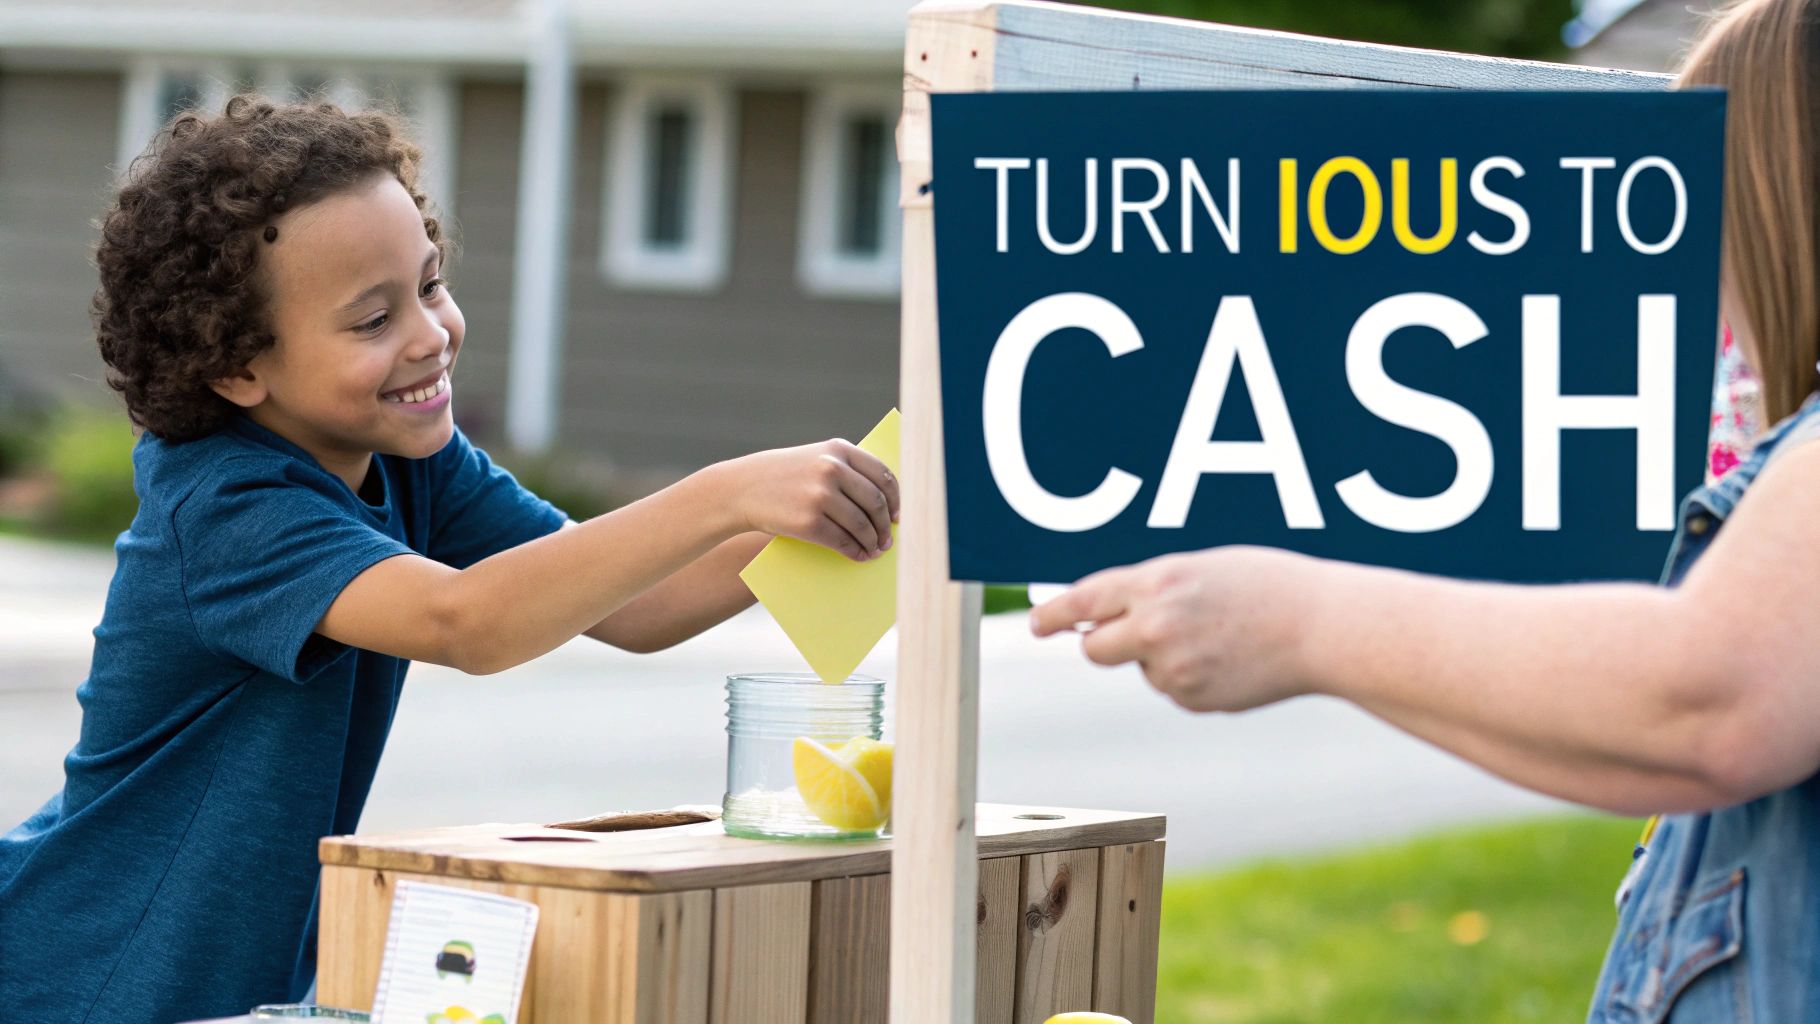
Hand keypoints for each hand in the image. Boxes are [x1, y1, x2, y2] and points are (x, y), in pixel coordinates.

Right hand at [723, 439, 900, 560]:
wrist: (740, 489)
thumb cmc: (783, 476)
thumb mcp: (815, 458)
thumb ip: (846, 470)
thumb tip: (883, 502)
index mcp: (838, 449)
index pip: (883, 475)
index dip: (896, 499)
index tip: (898, 515)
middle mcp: (832, 469)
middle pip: (875, 502)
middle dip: (885, 525)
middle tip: (888, 538)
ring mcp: (820, 496)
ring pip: (862, 525)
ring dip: (872, 542)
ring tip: (875, 550)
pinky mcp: (808, 522)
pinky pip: (842, 541)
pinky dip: (855, 552)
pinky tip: (858, 555)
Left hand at [1028, 546, 1317, 711]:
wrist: (1321, 628)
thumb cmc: (1266, 586)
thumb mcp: (1200, 570)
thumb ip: (1152, 589)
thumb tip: (1111, 617)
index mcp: (1156, 582)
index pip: (1085, 600)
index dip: (1054, 614)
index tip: (1035, 624)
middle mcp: (1154, 626)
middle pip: (1096, 649)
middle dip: (1103, 643)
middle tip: (1127, 635)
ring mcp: (1172, 668)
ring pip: (1143, 669)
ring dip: (1162, 657)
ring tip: (1219, 636)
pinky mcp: (1192, 698)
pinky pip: (1174, 688)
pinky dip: (1192, 677)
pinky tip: (1231, 659)